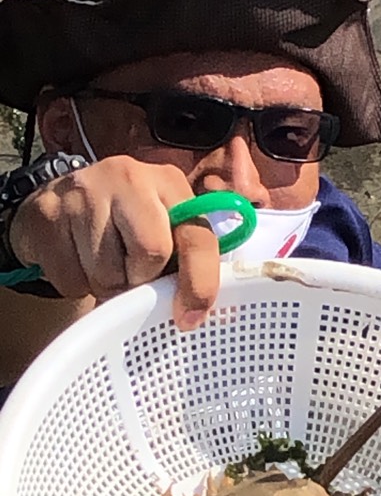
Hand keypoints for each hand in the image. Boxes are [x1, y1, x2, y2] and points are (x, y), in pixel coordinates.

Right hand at [9, 155, 219, 329]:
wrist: (57, 204)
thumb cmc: (125, 225)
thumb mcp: (164, 229)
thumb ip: (190, 260)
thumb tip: (217, 315)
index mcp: (169, 183)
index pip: (198, 237)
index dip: (199, 283)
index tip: (189, 318)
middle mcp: (129, 177)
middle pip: (152, 253)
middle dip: (142, 278)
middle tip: (131, 274)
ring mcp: (84, 191)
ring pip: (108, 273)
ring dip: (107, 285)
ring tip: (101, 263)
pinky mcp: (48, 214)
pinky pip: (72, 278)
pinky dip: (77, 284)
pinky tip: (76, 259)